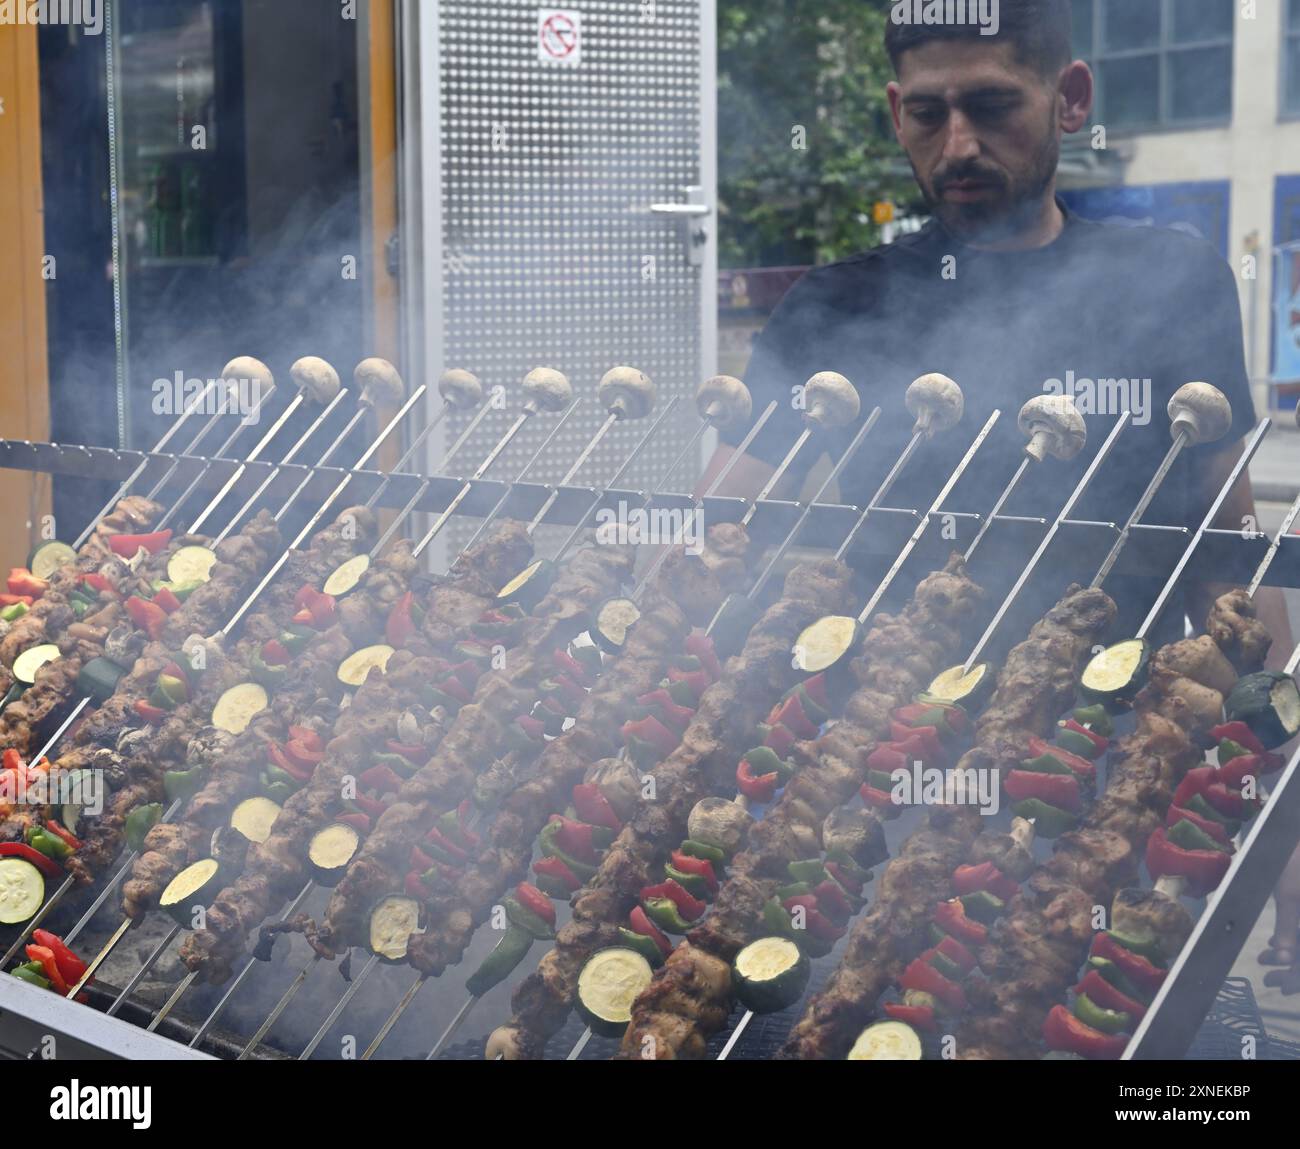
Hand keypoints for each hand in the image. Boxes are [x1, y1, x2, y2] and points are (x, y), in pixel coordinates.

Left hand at [1260, 842, 1299, 991]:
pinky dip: (1294, 940)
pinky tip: (1276, 945)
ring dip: (1291, 957)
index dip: (1298, 979)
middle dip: (1293, 971)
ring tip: (1264, 959)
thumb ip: (1288, 929)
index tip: (1281, 989)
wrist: (1295, 835)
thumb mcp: (1290, 896)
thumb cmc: (1296, 863)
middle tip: (1269, 978)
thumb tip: (1284, 960)